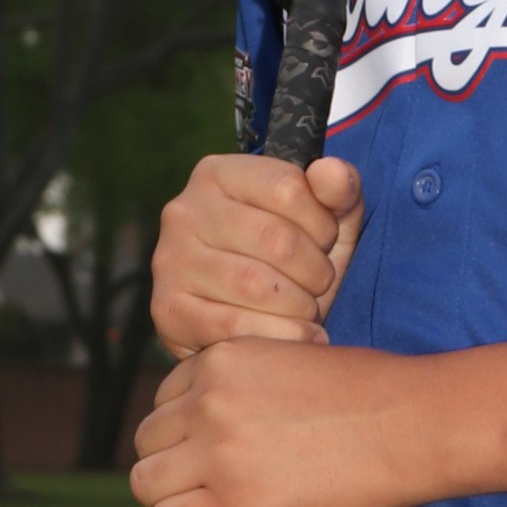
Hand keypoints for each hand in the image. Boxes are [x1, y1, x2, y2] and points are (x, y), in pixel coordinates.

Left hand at [129, 337, 434, 506]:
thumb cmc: (372, 392)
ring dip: (168, 500)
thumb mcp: (294, 359)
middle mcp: (209, 399)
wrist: (410, 422)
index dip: (182, 428)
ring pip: (146, 483)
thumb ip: (249, 384)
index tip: (204, 449)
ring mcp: (217, 450)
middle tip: (201, 485)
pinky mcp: (234, 501)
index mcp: (223, 358)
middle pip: (147, 440)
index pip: (165, 397)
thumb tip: (229, 425)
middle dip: (170, 462)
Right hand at [150, 152, 364, 358]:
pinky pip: (235, 326)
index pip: (287, 188)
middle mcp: (184, 211)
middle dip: (316, 270)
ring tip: (308, 309)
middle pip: (276, 239)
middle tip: (321, 283)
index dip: (323, 223)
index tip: (326, 241)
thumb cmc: (292, 259)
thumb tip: (331, 171)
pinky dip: (281, 336)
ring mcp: (170, 261)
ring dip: (301, 305)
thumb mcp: (324, 218)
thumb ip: (338, 188)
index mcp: (218, 174)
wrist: (251, 322)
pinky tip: (299, 336)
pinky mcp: (167, 310)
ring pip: (256, 285)